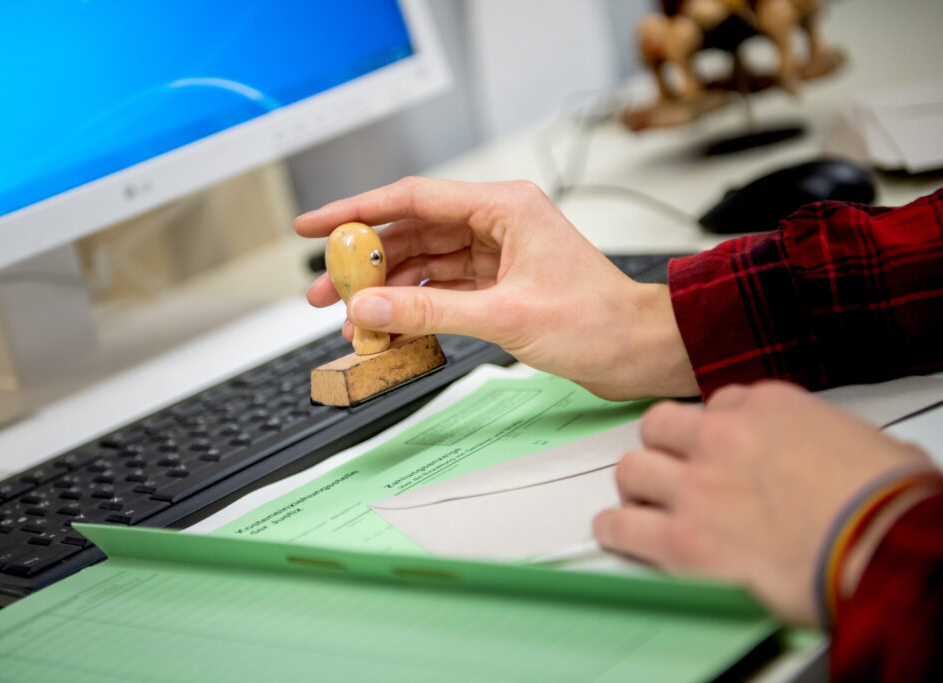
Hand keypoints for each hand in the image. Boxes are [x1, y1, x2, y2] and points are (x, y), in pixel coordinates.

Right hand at [295, 176, 698, 399]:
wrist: (637, 350)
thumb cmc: (596, 322)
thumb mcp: (504, 316)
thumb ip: (429, 312)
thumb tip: (367, 310)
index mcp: (504, 206)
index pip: (412, 199)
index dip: (356, 212)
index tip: (315, 227)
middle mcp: (497, 222)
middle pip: (412, 232)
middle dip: (364, 262)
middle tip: (322, 288)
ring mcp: (497, 252)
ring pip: (424, 263)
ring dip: (386, 291)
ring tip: (349, 321)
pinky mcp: (499, 283)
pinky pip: (442, 288)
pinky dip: (414, 308)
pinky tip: (387, 327)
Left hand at [593, 381, 934, 623]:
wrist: (885, 547)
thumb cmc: (888, 503)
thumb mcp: (864, 443)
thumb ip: (818, 438)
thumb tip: (820, 456)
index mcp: (767, 406)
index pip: (717, 405)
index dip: (716, 430)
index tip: (720, 450)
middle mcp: (721, 437)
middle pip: (659, 427)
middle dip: (665, 450)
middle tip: (675, 473)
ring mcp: (696, 486)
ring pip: (632, 469)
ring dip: (639, 488)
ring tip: (649, 505)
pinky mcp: (682, 540)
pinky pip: (620, 526)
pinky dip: (616, 532)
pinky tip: (621, 535)